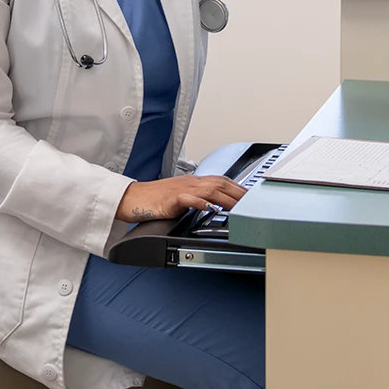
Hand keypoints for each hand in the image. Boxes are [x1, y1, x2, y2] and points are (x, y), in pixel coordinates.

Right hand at [116, 175, 245, 222]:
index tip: (253, 197)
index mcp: (194, 181)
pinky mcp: (171, 198)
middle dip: (239, 193)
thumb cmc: (156, 198)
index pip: (222, 180)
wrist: (134, 198)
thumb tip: (215, 206)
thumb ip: (198, 198)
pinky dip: (201, 202)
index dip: (239, 188)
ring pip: (209, 189)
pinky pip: (188, 198)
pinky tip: (210, 208)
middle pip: (220, 183)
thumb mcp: (181, 196)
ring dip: (227, 198)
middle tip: (254, 204)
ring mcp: (181, 189)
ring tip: (240, 208)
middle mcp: (190, 182)